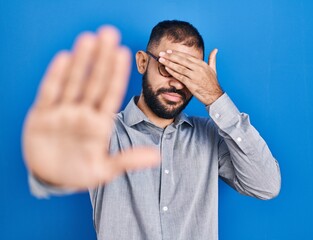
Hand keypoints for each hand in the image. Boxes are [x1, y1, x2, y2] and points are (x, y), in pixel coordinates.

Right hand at [22, 26, 159, 189]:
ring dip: (81, 61)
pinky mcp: (41, 115)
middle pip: (94, 81)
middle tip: (109, 33)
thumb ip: (128, 160)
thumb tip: (156, 157)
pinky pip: (49, 93)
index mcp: (100, 123)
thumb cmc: (80, 173)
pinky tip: (64, 59)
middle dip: (101, 59)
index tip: (124, 53)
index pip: (111, 93)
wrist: (52, 180)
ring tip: (89, 39)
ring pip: (73, 82)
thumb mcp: (105, 170)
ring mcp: (63, 112)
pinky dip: (56, 77)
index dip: (117, 74)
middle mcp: (83, 113)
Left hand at [158, 49, 222, 104]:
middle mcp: (198, 68)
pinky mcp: (191, 84)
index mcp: (202, 64)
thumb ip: (212, 58)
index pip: (187, 57)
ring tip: (161, 60)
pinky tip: (167, 69)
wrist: (214, 95)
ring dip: (169, 63)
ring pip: (179, 68)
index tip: (169, 51)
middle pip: (182, 60)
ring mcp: (194, 76)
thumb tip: (215, 49)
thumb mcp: (213, 69)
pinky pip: (180, 77)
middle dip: (170, 56)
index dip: (177, 53)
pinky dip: (173, 72)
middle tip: (162, 53)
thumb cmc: (213, 82)